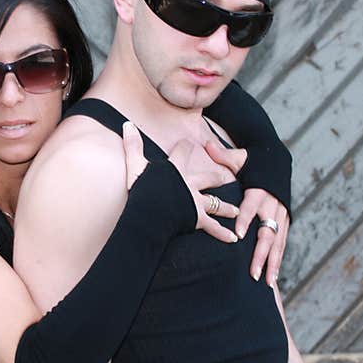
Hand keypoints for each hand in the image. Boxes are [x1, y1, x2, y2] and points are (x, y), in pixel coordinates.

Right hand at [122, 122, 238, 243]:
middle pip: (209, 178)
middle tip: (224, 176)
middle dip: (217, 177)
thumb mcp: (135, 165)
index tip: (187, 144)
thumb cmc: (142, 190)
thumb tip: (127, 124)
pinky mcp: (198, 219)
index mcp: (177, 169)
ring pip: (216, 203)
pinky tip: (233, 238)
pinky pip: (213, 227)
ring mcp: (196, 201)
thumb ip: (133, 145)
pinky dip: (223, 233)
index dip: (184, 147)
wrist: (150, 213)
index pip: (183, 151)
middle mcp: (191, 183)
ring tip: (235, 210)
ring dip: (226, 207)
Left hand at [204, 140, 290, 286]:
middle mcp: (272, 205)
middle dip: (260, 253)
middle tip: (252, 271)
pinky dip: (278, 261)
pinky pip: (282, 244)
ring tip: (267, 282)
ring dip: (272, 263)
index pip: (251, 206)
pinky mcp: (285, 222)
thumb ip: (222, 155)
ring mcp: (281, 215)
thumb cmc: (253, 162)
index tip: (237, 234)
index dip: (245, 219)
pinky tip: (272, 279)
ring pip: (278, 243)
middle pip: (267, 232)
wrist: (278, 162)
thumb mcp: (240, 158)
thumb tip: (206, 144)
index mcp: (259, 190)